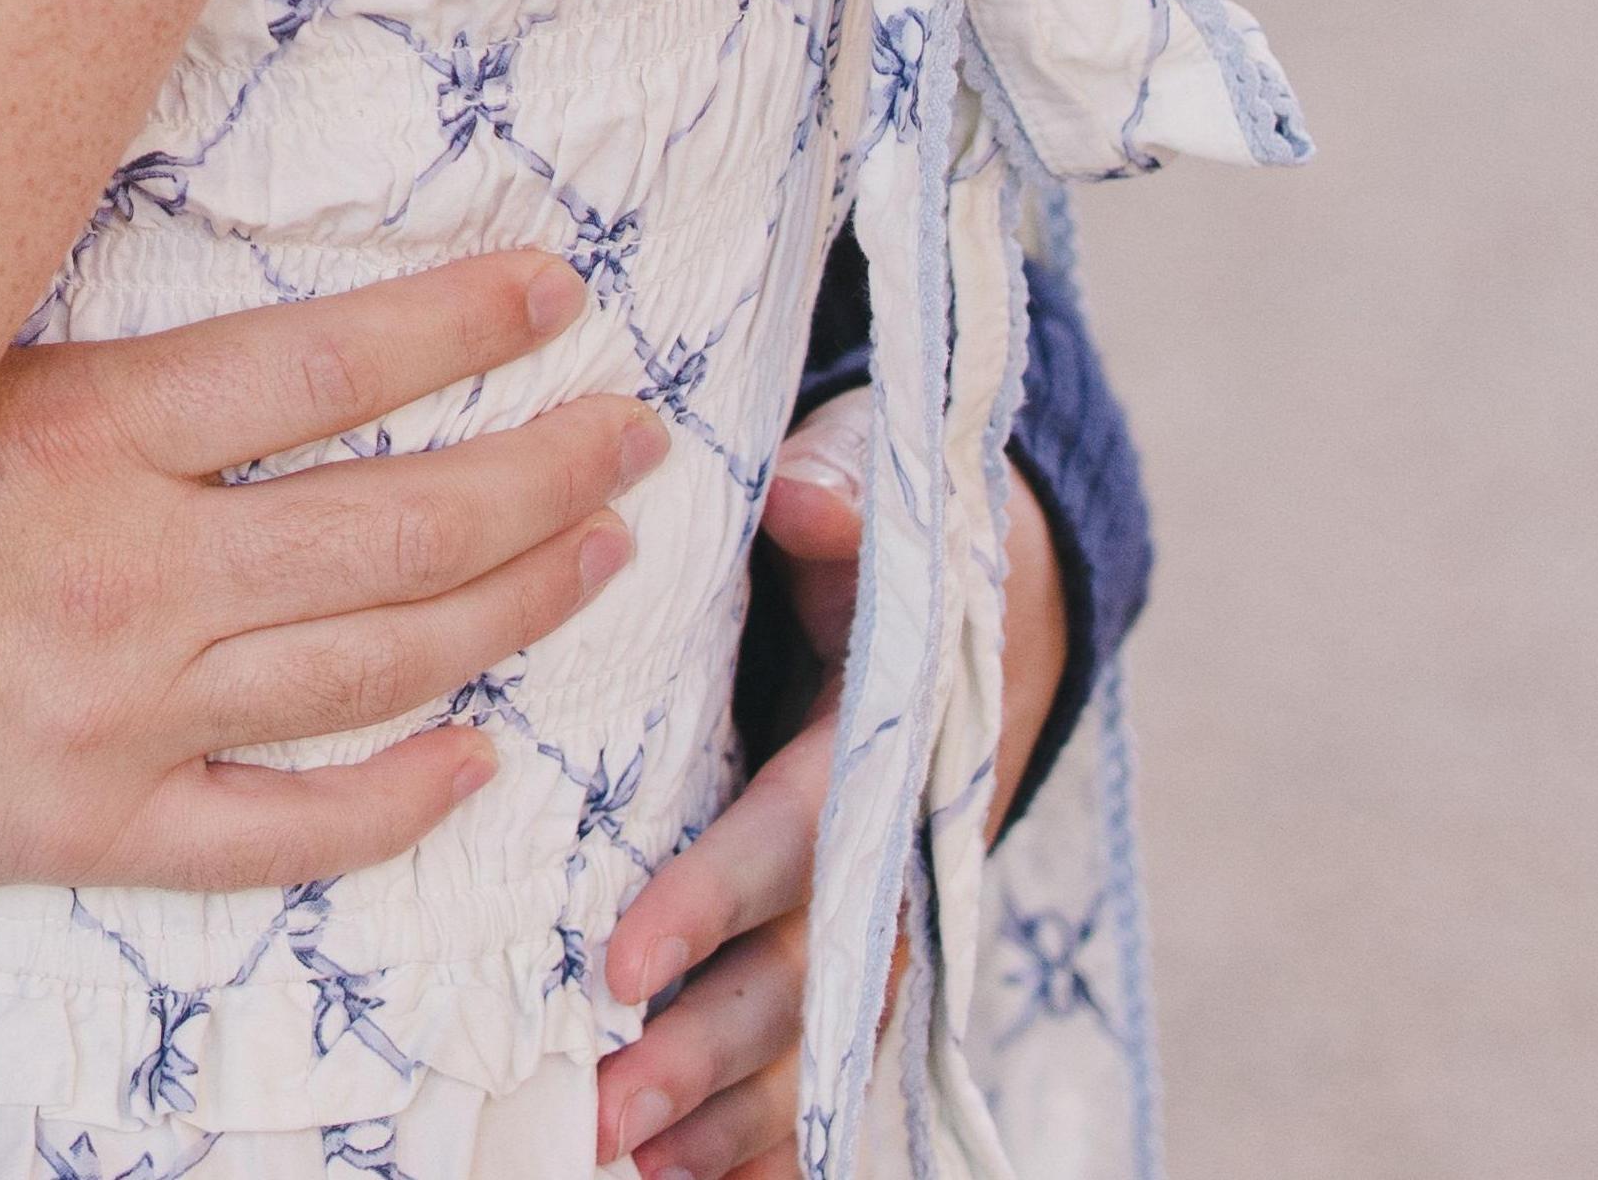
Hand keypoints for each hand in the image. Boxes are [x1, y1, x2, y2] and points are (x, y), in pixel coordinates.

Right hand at [0, 254, 667, 894]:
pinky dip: (393, 797)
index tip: (558, 291)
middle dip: (535, 474)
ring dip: (508, 610)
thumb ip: (54, 312)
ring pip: (371, 665)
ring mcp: (131, 709)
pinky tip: (475, 759)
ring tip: (598, 558)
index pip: (320, 368)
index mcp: (89, 433)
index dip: (454, 326)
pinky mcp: (100, 821)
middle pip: (391, 527)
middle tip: (635, 436)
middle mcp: (136, 571)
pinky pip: (282, 824)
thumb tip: (159, 212)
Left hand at [588, 400, 1071, 1173]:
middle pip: (803, 971)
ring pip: (814, 1032)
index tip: (619, 964)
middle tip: (606, 1110)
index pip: (794, 840)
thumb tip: (801, 504)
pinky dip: (776, 1131)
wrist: (990, 580)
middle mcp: (889, 844)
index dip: (713, 903)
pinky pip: (821, 1045)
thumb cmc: (897, 528)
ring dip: (730, 1110)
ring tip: (628, 1161)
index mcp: (881, 743)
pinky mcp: (854, 927)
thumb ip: (840, 501)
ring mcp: (879, 902)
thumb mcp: (878, 485)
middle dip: (709, 1052)